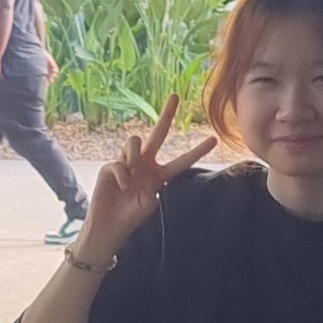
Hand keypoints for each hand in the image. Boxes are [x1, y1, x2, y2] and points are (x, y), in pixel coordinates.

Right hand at [78, 100, 216, 262]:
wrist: (108, 226)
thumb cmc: (130, 218)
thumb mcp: (148, 204)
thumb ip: (151, 187)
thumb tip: (139, 171)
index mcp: (159, 175)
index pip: (181, 161)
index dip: (197, 151)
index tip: (214, 139)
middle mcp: (145, 164)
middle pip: (159, 134)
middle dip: (166, 114)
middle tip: (176, 95)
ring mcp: (127, 163)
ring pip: (135, 141)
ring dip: (134, 155)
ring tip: (131, 173)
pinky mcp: (111, 166)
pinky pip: (119, 162)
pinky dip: (122, 174)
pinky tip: (122, 186)